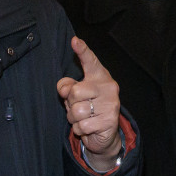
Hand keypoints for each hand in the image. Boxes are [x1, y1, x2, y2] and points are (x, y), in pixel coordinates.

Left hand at [58, 37, 122, 169]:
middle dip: (71, 104)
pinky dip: (80, 129)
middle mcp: (108, 87)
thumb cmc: (88, 108)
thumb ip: (68, 87)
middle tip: (79, 107)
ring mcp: (111, 103)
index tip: (74, 41)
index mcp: (99, 76)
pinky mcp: (110, 120)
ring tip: (83, 118)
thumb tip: (65, 89)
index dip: (82, 50)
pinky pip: (82, 125)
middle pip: (75, 92)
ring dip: (74, 119)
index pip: (90, 61)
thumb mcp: (75, 95)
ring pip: (77, 111)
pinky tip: (89, 127)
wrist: (105, 134)